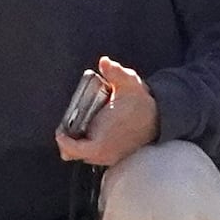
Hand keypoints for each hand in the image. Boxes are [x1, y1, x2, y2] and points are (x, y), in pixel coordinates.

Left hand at [54, 55, 160, 169]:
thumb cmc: (140, 102)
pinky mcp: (115, 157)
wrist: (159, 117)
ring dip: (78, 144)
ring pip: (85, 155)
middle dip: (68, 142)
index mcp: (102, 142)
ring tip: (75, 129)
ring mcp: (110, 157)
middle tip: (65, 127)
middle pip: (75, 155)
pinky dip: (88, 146)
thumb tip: (104, 62)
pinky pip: (95, 155)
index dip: (64, 141)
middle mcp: (105, 154)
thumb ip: (115, 72)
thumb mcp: (128, 82)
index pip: (74, 150)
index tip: (60, 131)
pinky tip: (88, 133)